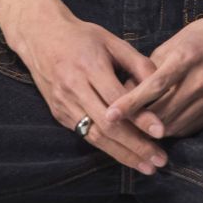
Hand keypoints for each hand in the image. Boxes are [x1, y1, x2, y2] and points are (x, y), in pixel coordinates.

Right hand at [11, 6, 170, 173]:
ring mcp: (64, 103)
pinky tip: (125, 156)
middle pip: (107, 125)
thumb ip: (138, 63)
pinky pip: (85, 135)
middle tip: (159, 161)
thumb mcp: (112, 41)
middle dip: (135, 146)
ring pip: (95, 136)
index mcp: (90, 66)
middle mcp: (74, 88)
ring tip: (146, 166)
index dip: (140, 118)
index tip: (161, 132)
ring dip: (122, 154)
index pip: (119, 100)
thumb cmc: (81, 36)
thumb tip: (163, 86)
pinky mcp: (58, 113)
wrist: (39, 36)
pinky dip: (106, 147)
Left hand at [104, 13, 202, 139]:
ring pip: (175, 125)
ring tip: (133, 131)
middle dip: (137, 123)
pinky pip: (189, 128)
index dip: (130, 103)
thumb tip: (122, 90)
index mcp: (186, 58)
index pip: (153, 86)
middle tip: (117, 128)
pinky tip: (158, 127)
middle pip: (162, 112)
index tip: (110, 115)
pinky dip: (171, 129)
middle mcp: (200, 80)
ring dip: (152, 131)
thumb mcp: (174, 43)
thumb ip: (149, 67)